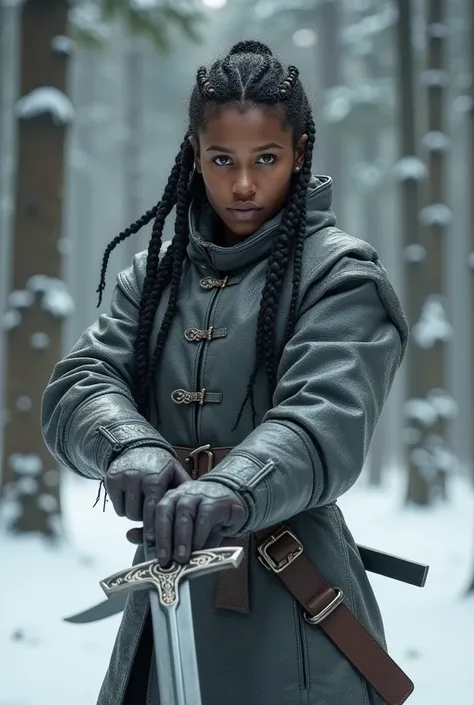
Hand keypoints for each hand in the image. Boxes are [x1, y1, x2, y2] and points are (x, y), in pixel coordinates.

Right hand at [105, 446, 189, 533]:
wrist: (138, 447)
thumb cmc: (161, 467)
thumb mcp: (176, 475)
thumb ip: (184, 494)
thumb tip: (191, 519)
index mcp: (156, 478)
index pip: (153, 508)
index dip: (153, 526)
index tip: (152, 541)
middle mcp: (138, 476)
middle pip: (137, 514)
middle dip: (144, 524)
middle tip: (151, 530)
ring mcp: (123, 477)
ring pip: (126, 512)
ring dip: (135, 514)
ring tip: (144, 505)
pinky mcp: (111, 478)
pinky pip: (116, 506)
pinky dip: (124, 507)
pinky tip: (132, 498)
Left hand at [128, 479, 246, 565]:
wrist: (232, 505)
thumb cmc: (204, 518)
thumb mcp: (181, 527)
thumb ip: (158, 532)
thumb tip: (129, 535)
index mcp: (171, 497)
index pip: (155, 510)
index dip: (150, 527)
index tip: (148, 544)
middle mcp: (182, 493)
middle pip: (166, 510)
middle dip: (163, 536)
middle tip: (164, 559)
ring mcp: (199, 494)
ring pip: (184, 513)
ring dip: (181, 538)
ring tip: (181, 558)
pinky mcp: (216, 501)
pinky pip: (205, 517)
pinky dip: (200, 534)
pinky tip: (199, 547)